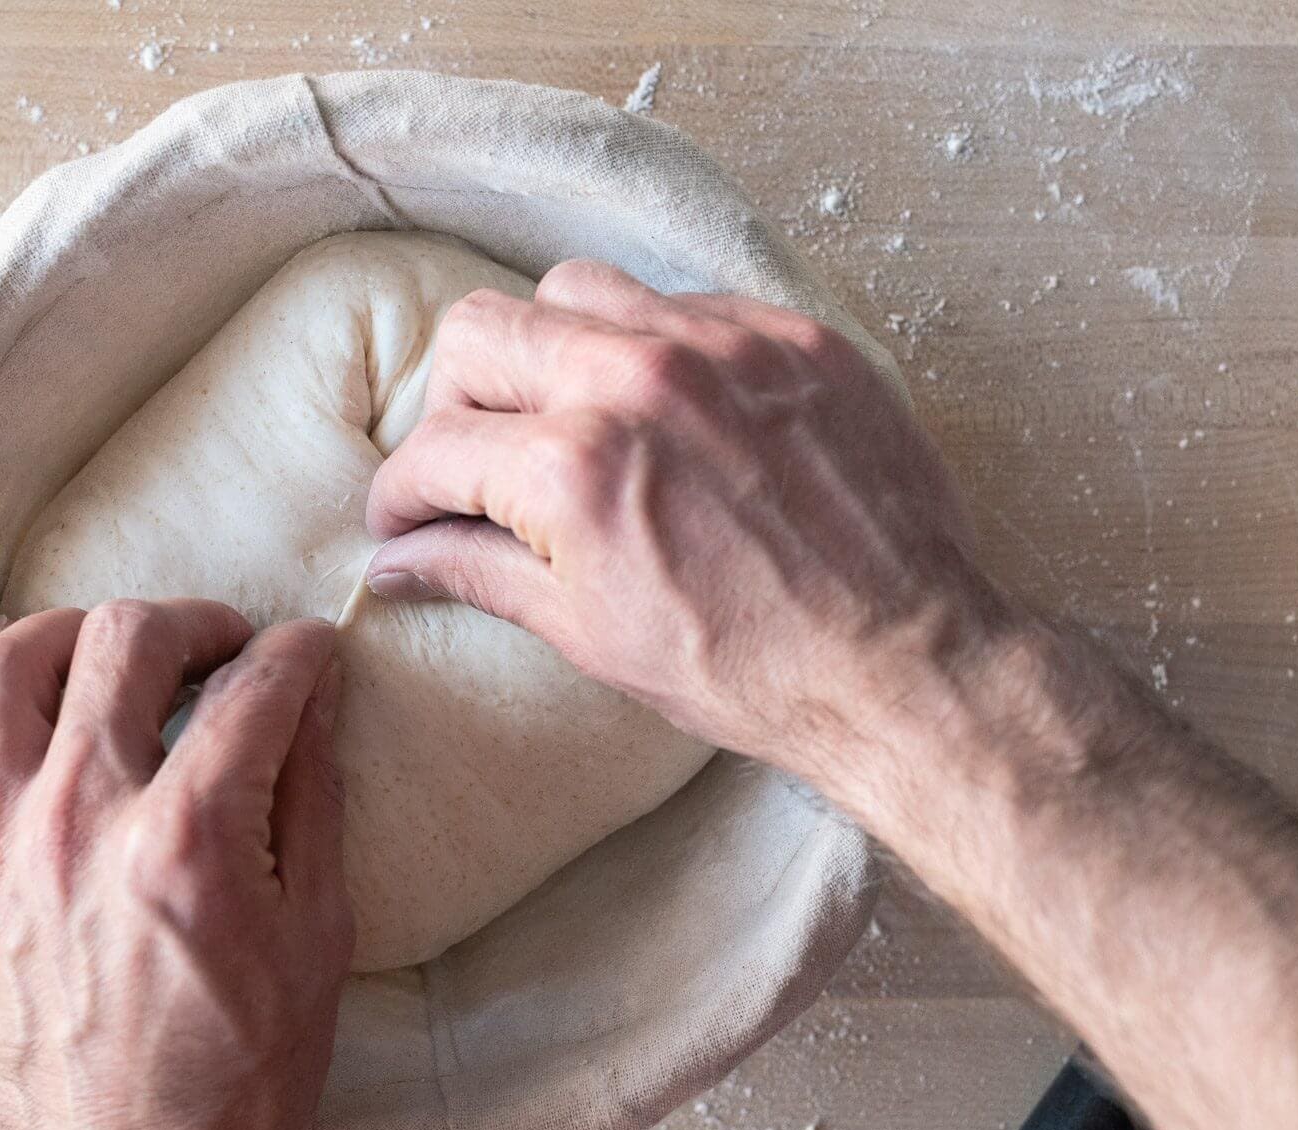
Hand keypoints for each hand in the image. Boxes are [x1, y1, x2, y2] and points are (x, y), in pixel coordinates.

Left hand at [0, 599, 351, 1129]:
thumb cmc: (239, 1076)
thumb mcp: (317, 935)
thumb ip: (311, 796)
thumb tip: (314, 696)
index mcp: (189, 841)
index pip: (255, 688)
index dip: (299, 653)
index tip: (309, 652)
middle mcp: (80, 824)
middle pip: (126, 644)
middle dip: (195, 623)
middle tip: (225, 647)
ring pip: (2, 666)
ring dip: (69, 633)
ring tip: (111, 651)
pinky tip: (6, 689)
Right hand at [364, 260, 982, 789]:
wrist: (901, 662)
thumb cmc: (749, 671)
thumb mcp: (591, 633)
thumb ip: (480, 572)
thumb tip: (396, 559)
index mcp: (575, 464)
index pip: (435, 448)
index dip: (400, 493)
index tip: (406, 518)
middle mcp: (639, 377)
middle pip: (480, 333)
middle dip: (456, 406)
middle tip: (478, 465)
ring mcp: (722, 344)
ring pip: (576, 292)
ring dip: (549, 352)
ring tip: (572, 420)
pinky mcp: (792, 336)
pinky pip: (682, 301)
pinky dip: (650, 347)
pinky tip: (668, 413)